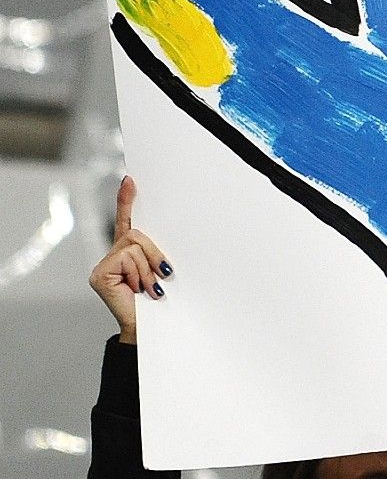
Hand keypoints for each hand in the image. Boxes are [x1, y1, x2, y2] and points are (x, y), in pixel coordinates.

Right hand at [88, 177, 171, 344]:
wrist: (150, 329)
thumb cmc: (159, 302)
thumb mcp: (161, 271)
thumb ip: (156, 253)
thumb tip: (164, 241)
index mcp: (128, 253)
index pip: (126, 221)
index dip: (126, 200)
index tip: (130, 180)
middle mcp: (112, 255)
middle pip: (136, 233)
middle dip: (155, 252)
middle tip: (164, 274)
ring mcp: (103, 265)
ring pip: (134, 246)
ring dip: (149, 268)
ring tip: (150, 288)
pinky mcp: (100, 274)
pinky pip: (127, 258)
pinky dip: (140, 273)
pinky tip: (137, 290)